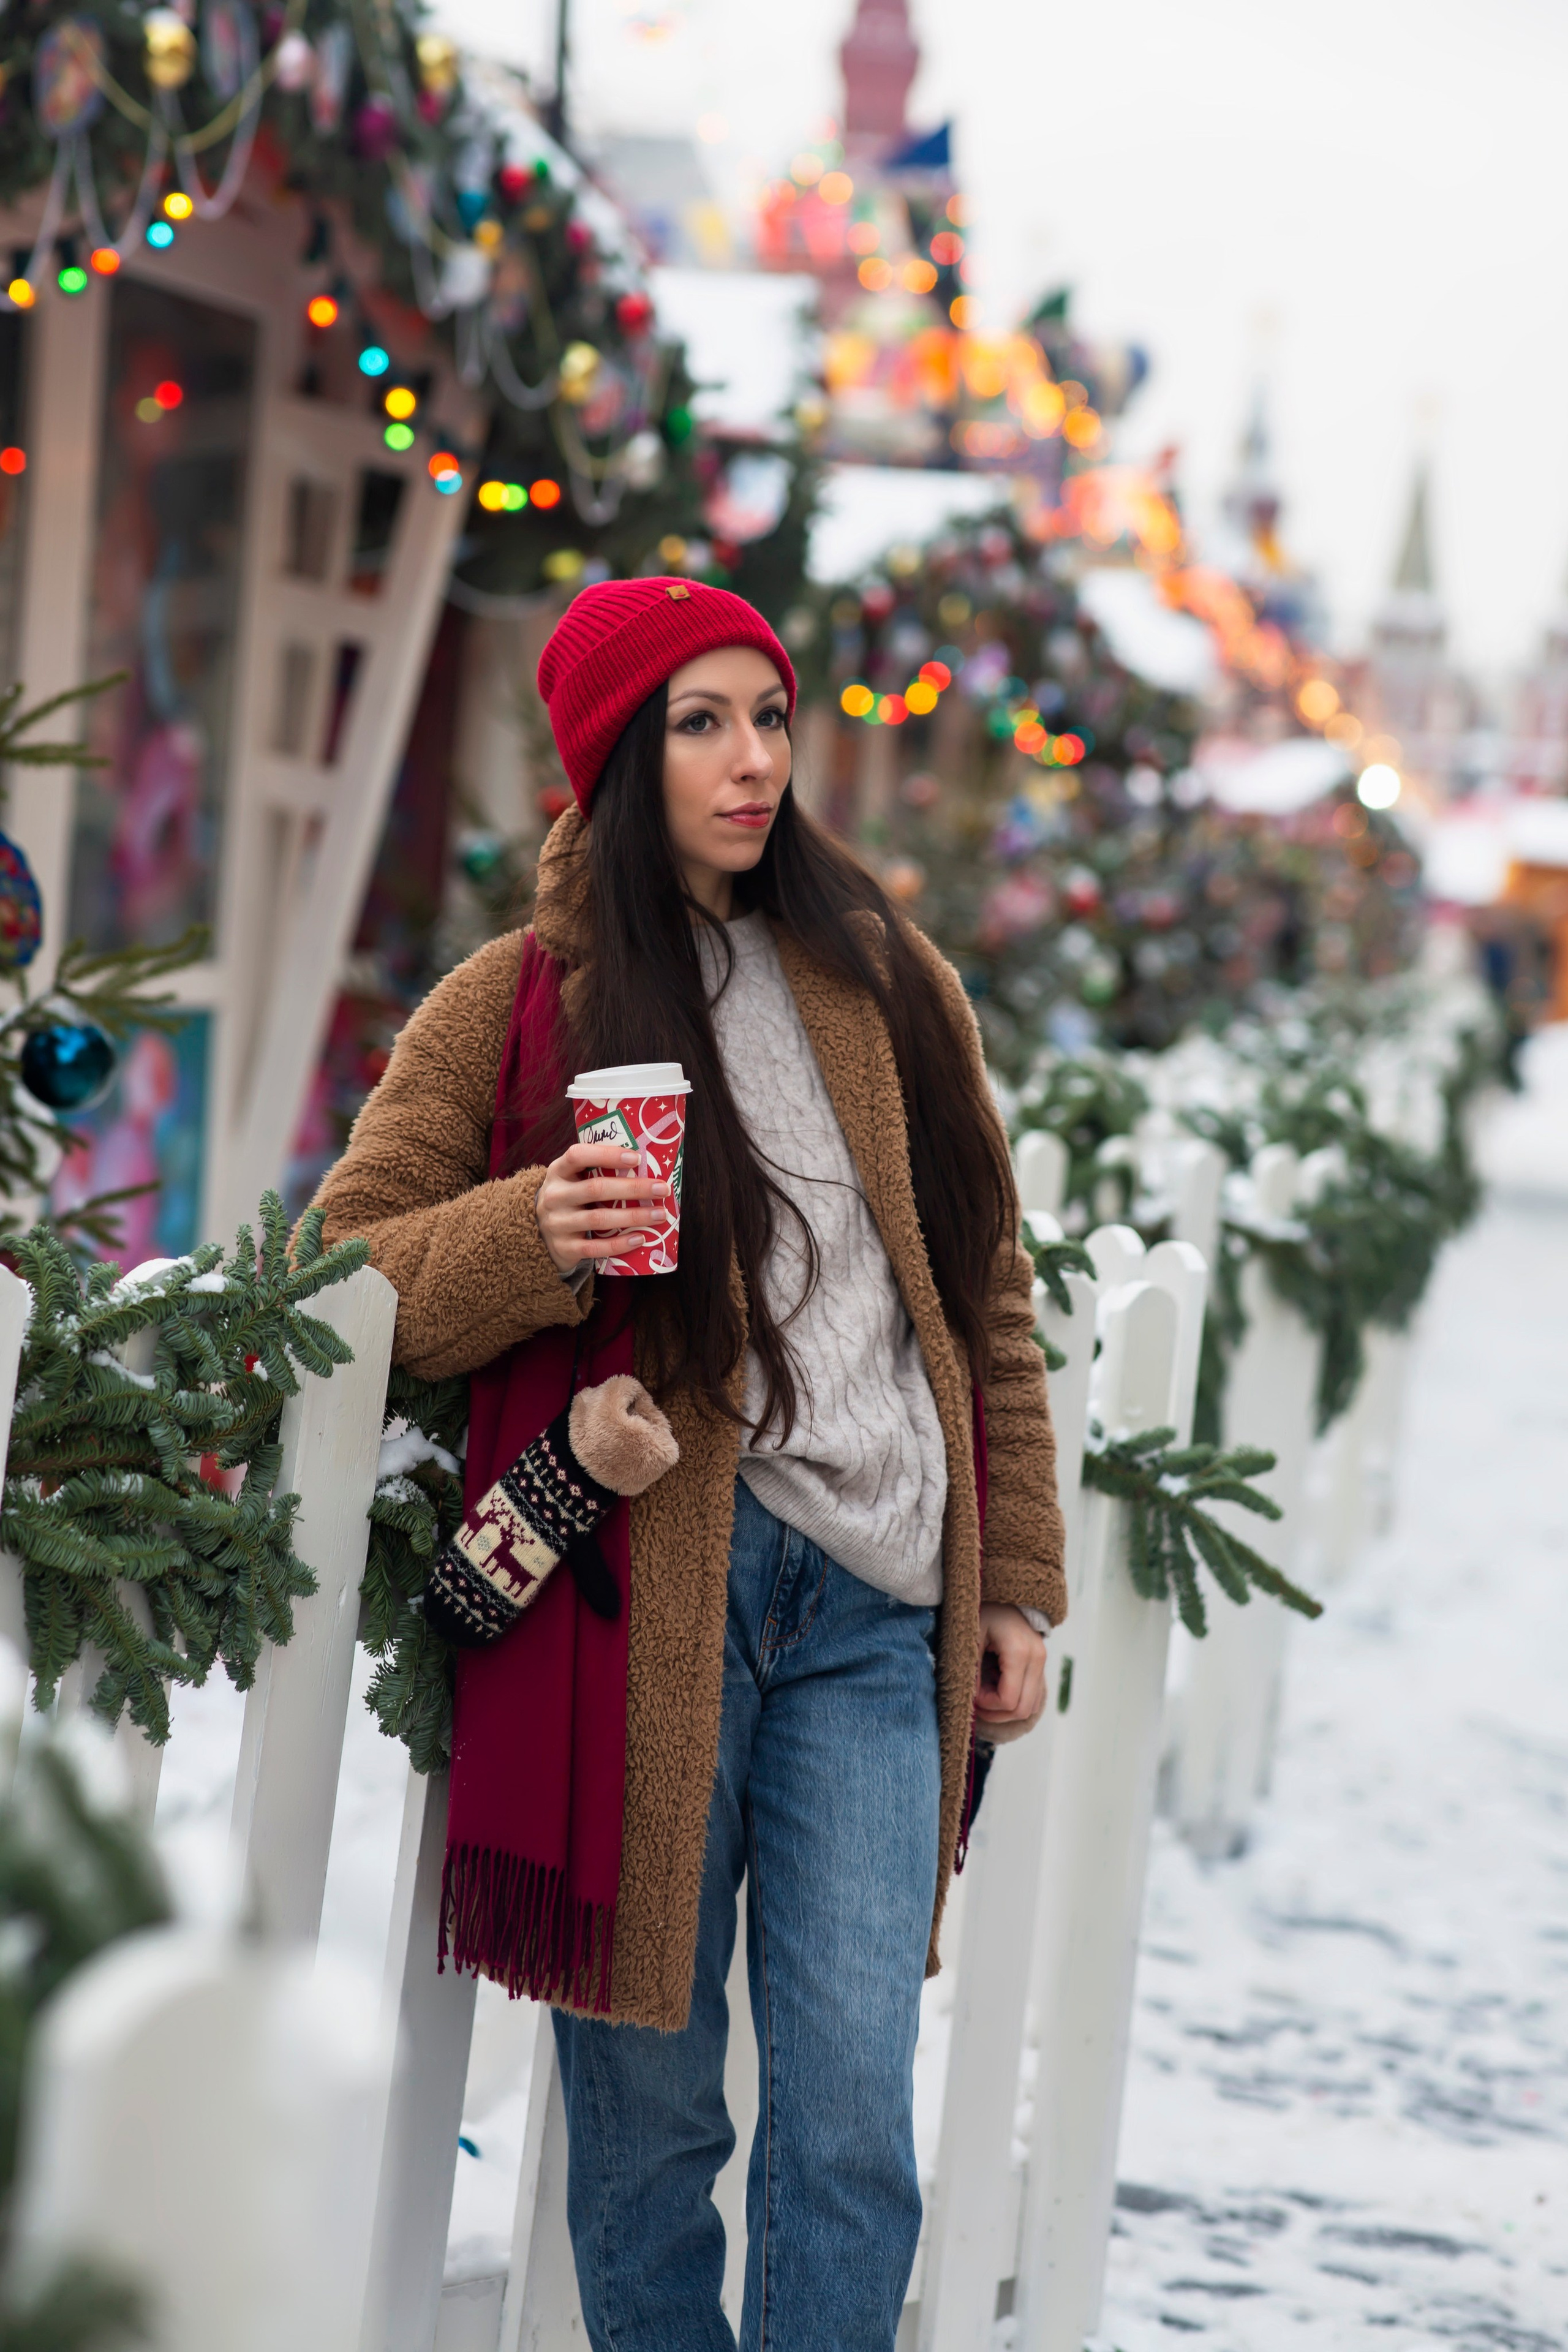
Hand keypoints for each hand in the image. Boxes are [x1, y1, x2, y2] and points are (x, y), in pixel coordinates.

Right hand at [535, 1143, 671, 1275]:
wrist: (540, 1233)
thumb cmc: (569, 1199)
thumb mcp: (572, 1179)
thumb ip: (596, 1171)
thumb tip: (645, 1166)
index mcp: (558, 1172)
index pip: (577, 1155)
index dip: (607, 1155)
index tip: (637, 1158)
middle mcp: (555, 1196)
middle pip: (595, 1189)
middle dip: (633, 1188)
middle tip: (662, 1189)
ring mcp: (557, 1223)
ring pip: (598, 1219)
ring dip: (633, 1216)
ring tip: (659, 1215)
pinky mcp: (564, 1247)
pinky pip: (595, 1247)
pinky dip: (619, 1244)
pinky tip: (640, 1238)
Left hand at [974, 1602, 1046, 1744]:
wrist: (1006, 1596)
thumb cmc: (986, 1610)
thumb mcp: (972, 1635)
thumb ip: (972, 1668)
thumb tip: (972, 1698)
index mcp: (1020, 1652)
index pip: (1009, 1700)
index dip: (988, 1705)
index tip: (973, 1693)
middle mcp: (1037, 1659)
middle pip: (1023, 1709)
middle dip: (997, 1713)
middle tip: (977, 1703)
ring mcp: (1042, 1662)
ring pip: (1031, 1707)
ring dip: (1007, 1710)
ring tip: (986, 1697)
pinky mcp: (1041, 1664)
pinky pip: (1034, 1696)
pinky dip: (1016, 1701)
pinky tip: (998, 1691)